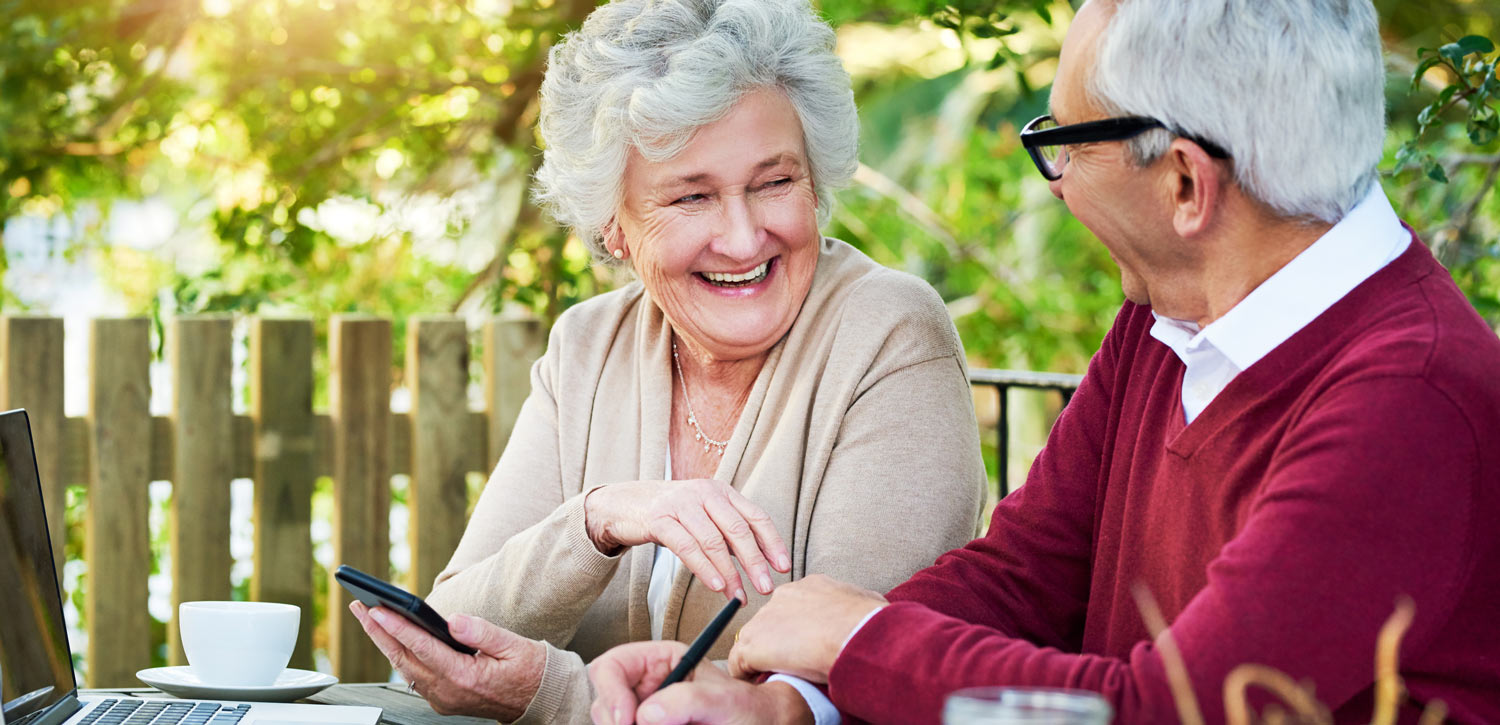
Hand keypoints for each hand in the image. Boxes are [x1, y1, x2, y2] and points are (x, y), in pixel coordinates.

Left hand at [350, 601, 545, 720]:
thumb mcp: (514, 646)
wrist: (540, 700)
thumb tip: (453, 619)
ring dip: (385, 642)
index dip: (397, 627)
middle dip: (378, 631)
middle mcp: (447, 692)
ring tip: (370, 617)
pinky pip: (414, 675)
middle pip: (403, 658)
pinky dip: (400, 654)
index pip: (422, 648)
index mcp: (464, 678)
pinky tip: (393, 639)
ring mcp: (443, 698)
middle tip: (360, 607)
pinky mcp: (443, 698)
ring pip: (404, 668)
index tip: (377, 610)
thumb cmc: (531, 672)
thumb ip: (481, 632)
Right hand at [584, 479, 789, 599]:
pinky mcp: (660, 519)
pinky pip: (688, 547)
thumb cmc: (670, 514)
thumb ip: (728, 533)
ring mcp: (682, 504)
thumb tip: (758, 563)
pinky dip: (705, 569)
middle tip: (766, 588)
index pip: (756, 516)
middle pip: (738, 530)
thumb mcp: (704, 516)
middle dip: (755, 562)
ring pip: (714, 542)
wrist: (624, 503)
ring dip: (730, 573)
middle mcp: (705, 493)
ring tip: (739, 596)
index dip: (772, 543)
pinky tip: (716, 586)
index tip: (784, 567)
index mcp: (722, 492)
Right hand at [587, 641, 812, 724]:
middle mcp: (647, 687)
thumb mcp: (725, 700)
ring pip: (611, 721)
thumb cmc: (750, 710)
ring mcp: (646, 712)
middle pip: (604, 700)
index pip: (613, 666)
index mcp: (660, 661)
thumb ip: (690, 699)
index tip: (627, 719)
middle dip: (615, 717)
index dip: (611, 692)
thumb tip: (648, 713)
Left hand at [727, 574, 886, 683]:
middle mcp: (782, 596)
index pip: (793, 607)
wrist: (853, 632)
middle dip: (780, 641)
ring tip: (778, 675)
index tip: (806, 644)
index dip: (798, 628)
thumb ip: (856, 604)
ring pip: (755, 640)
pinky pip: (739, 663)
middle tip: (794, 662)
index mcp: (809, 586)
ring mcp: (764, 619)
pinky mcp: (752, 644)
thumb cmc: (868, 621)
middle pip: (772, 622)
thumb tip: (866, 610)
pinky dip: (746, 675)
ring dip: (764, 658)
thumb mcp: (866, 602)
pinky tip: (759, 683)